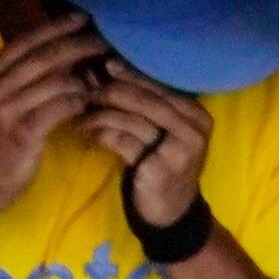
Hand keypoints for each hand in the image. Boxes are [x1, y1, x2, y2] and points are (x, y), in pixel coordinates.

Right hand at [0, 13, 106, 216]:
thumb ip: (21, 78)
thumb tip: (61, 54)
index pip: (26, 40)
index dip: (56, 27)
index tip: (82, 18)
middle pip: (44, 56)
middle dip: (78, 45)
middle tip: (102, 42)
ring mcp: (6, 110)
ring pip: (56, 81)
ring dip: (83, 80)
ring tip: (100, 81)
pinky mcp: (23, 132)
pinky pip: (60, 108)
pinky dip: (78, 104)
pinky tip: (88, 106)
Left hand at [77, 69, 213, 228]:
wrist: (171, 213)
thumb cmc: (162, 165)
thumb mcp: (163, 133)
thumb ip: (146, 106)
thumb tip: (107, 70)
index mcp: (197, 115)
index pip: (160, 87)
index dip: (132, 73)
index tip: (105, 64)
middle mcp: (193, 130)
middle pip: (146, 100)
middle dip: (113, 91)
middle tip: (87, 88)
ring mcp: (179, 151)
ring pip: (132, 120)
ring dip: (101, 114)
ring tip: (81, 113)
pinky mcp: (159, 170)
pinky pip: (124, 143)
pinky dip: (103, 135)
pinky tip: (89, 132)